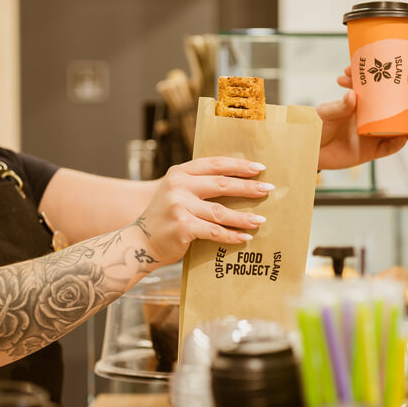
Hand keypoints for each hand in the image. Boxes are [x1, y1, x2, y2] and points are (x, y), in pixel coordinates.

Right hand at [138, 157, 271, 265]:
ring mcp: (179, 206)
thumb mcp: (176, 192)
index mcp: (179, 173)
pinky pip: (214, 231)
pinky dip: (232, 236)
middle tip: (268, 190)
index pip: (214, 164)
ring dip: (244, 217)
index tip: (259, 168)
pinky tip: (245, 238)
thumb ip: (198, 184)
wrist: (139, 243)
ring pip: (221, 211)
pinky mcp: (182, 227)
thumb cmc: (165, 217)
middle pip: (222, 184)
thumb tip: (237, 181)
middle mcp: (178, 186)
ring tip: (261, 220)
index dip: (238, 165)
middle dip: (248, 187)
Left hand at [316, 75, 407, 169]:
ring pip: (397, 130)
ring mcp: (373, 134)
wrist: (308, 149)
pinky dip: (399, 142)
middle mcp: (372, 118)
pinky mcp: (371, 151)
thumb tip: (352, 94)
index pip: (387, 95)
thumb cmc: (315, 125)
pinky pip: (389, 147)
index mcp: (364, 103)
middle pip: (398, 113)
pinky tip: (407, 137)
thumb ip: (340, 106)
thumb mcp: (326, 113)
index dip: (401, 90)